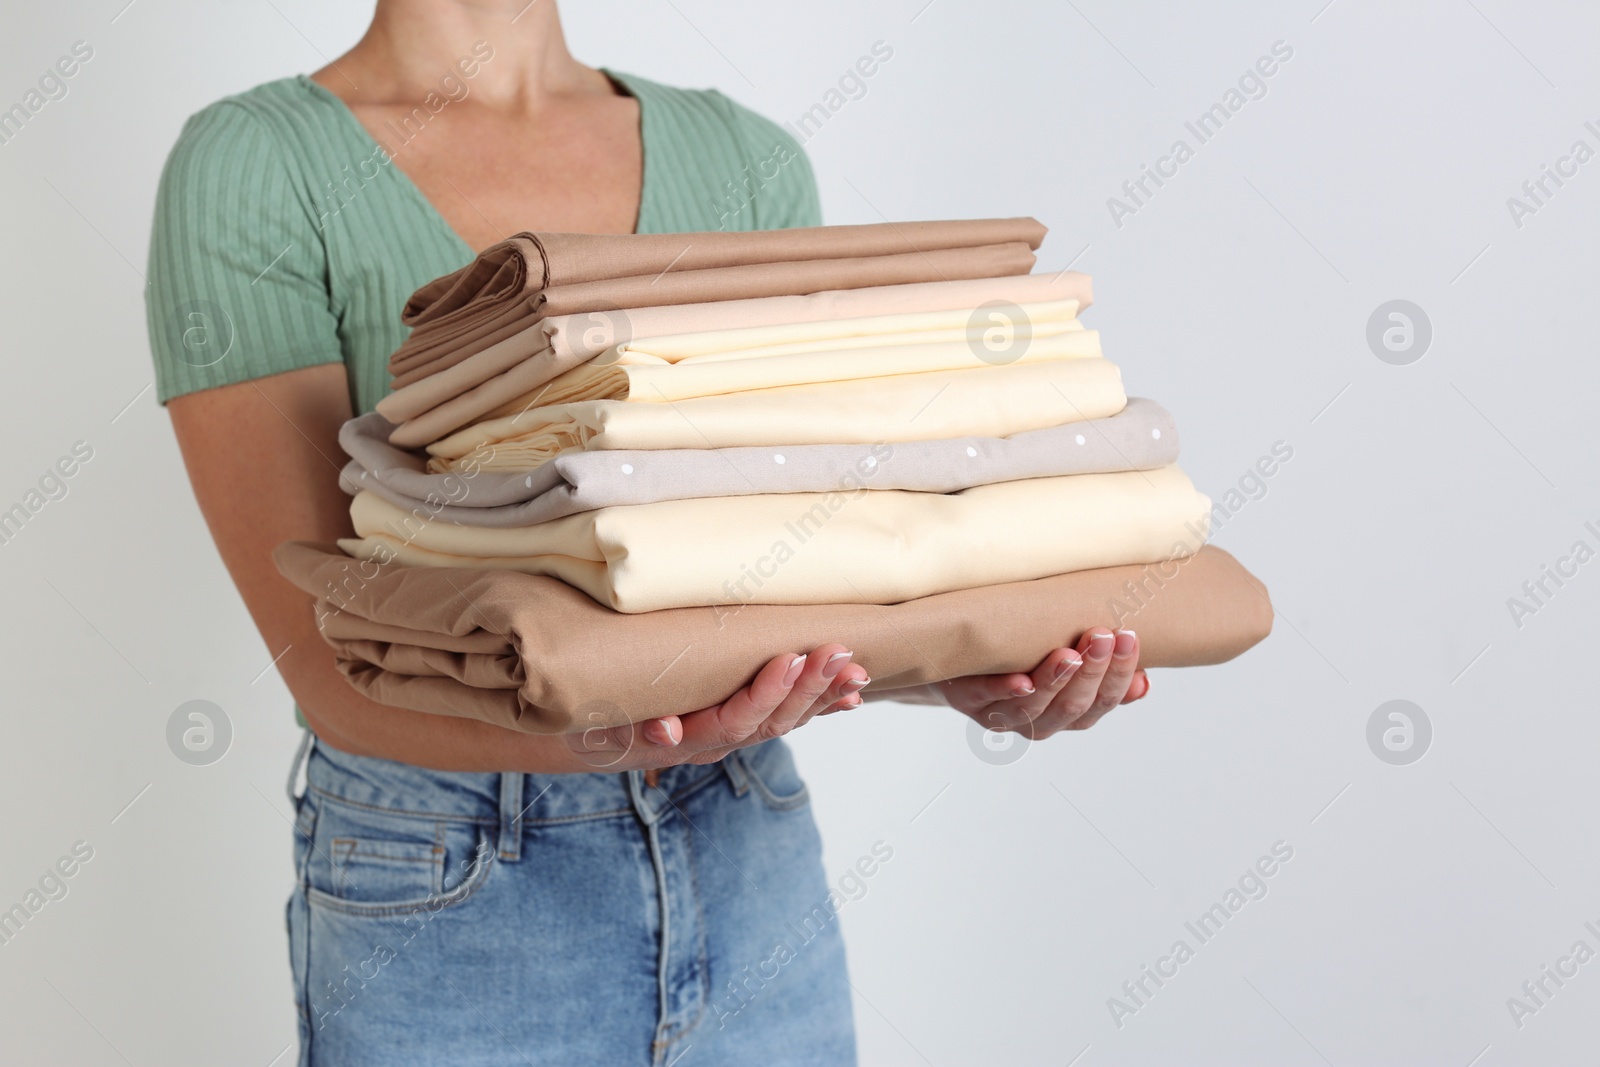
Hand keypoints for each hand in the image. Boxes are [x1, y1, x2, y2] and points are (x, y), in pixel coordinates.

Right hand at [564, 643, 867, 771]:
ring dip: (822, 696)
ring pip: (783, 721)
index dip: (765, 694)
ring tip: (855, 671)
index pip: (733, 721)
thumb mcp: (598, 727)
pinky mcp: (738, 724)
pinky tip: (850, 694)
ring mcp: (729, 736)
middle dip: (808, 688)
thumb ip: (626, 730)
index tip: (790, 661)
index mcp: (685, 741)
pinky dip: (819, 706)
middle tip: (838, 653)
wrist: (591, 738)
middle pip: (769, 722)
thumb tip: (665, 730)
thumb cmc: (593, 722)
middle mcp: (713, 743)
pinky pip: (784, 718)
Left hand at [939, 627, 1148, 738]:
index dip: (1119, 677)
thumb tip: (1144, 682)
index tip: (1129, 641)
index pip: (1101, 703)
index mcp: (1064, 715)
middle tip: (1105, 636)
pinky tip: (1021, 680)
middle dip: (1093, 672)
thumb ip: (1099, 673)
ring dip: (1055, 680)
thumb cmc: (1018, 657)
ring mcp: (998, 714)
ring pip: (1033, 707)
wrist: (954, 662)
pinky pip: (984, 698)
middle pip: (1071, 706)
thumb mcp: (1063, 661)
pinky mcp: (964, 699)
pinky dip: (1003, 692)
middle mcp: (1034, 722)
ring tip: (1072, 652)